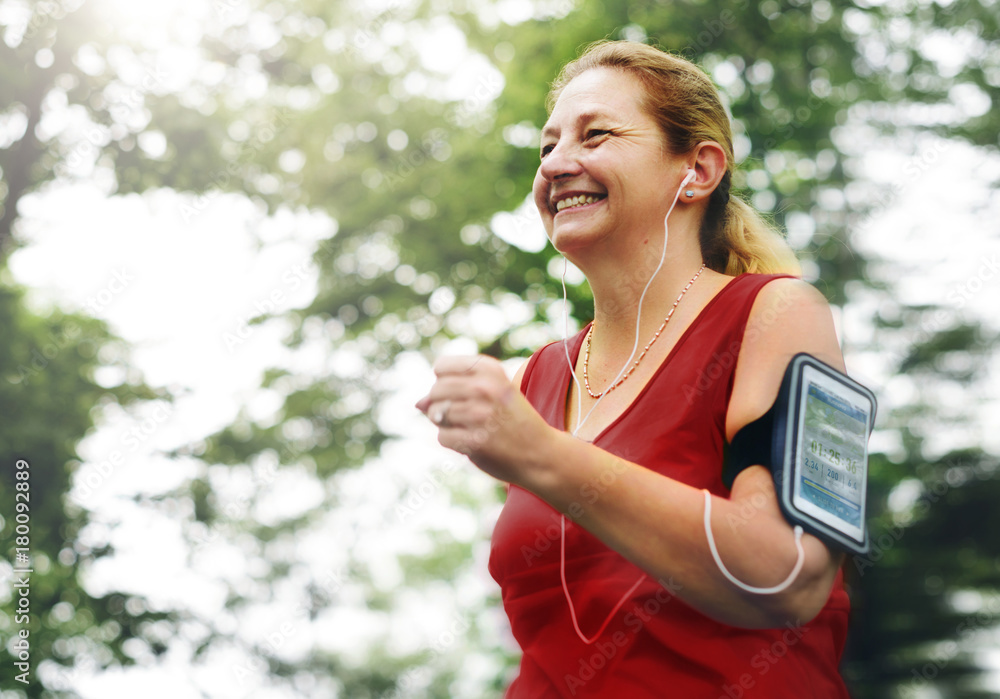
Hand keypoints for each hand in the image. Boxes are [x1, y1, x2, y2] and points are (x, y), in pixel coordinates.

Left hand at [415, 355, 553, 484]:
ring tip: (469, 428)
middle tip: (464, 415)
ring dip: (446, 424)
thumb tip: (418, 403)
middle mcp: (485, 388)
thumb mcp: (494, 392)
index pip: (441, 366)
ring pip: (435, 414)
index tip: (460, 392)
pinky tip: (472, 442)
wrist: (541, 453)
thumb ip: (456, 390)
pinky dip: (452, 441)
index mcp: (490, 369)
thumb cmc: (513, 420)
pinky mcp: (475, 441)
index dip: (443, 380)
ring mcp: (479, 415)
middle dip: (441, 404)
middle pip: (435, 390)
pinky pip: (442, 437)